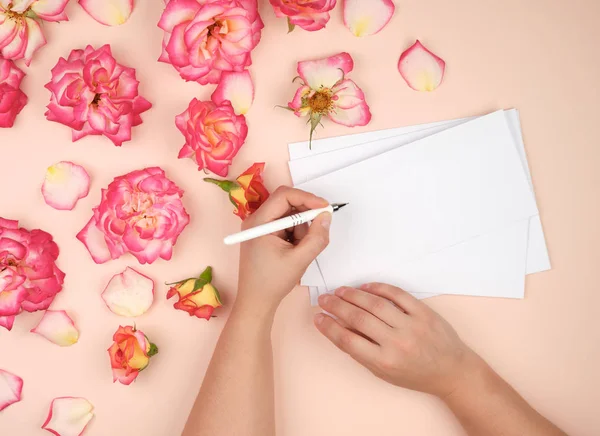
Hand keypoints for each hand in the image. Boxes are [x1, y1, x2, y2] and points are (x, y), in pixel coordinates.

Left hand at [236, 186, 331, 314]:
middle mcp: (256, 220)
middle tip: (319, 229)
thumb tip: (326, 217)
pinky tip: (294, 252)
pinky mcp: (265, 235)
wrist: (256, 302)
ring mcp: (260, 227)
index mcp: (259, 222)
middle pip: (287, 203)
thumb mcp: (300, 260)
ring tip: (300, 250)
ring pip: (289, 215)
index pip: (284, 196)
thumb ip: (316, 238)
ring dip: (302, 228)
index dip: (307, 198)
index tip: (324, 208)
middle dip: (305, 216)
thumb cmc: (271, 283)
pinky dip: (297, 235)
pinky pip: (286, 225)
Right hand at [314, 283, 480, 397]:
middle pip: (358, 318)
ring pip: (375, 304)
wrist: (452, 371)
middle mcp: (397, 343)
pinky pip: (397, 294)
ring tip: (339, 291)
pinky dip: (379, 288)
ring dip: (353, 295)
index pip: (348, 340)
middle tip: (324, 299)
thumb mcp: (384, 372)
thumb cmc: (415, 375)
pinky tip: (365, 287)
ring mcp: (411, 325)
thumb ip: (362, 352)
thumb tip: (339, 328)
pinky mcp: (423, 312)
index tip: (318, 317)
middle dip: (336, 306)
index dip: (329, 327)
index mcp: (384, 362)